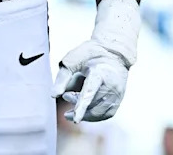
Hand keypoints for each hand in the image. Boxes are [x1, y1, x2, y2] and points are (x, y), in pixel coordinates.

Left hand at [51, 0, 139, 122]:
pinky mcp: (119, 100)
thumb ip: (62, 78)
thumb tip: (53, 95)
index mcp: (100, 73)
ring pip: (98, 113)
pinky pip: (105, 115)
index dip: (81, 106)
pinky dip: (93, 115)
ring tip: (73, 103)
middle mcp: (111, 85)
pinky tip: (85, 110)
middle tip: (66, 96)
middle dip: (77, 106)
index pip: (89, 92)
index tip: (76, 120)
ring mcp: (117, 94)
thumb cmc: (90, 54)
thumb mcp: (73, 60)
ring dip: (84, 113)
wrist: (113, 51)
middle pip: (92, 104)